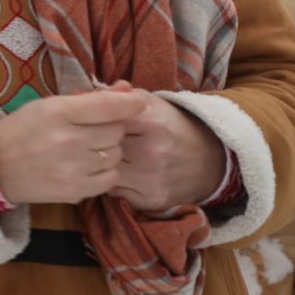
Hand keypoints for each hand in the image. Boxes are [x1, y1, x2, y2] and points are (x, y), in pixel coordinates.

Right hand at [0, 88, 153, 204]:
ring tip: (88, 147)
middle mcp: (68, 140)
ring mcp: (73, 168)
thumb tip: (127, 90)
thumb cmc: (22, 128)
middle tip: (94, 128)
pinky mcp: (76, 191)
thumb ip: (89, 99)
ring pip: (115, 154)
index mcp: (57, 112)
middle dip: (111, 127)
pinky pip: (111, 178)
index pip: (108, 106)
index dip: (129, 103)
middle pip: (116, 131)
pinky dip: (105, 171)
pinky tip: (88, 165)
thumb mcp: (49, 105)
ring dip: (108, 149)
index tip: (137, 101)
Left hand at [103, 79, 227, 212]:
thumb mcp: (151, 103)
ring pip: (105, 171)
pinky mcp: (152, 201)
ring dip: (101, 165)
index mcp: (152, 123)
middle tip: (93, 141)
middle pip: (102, 147)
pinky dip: (112, 183)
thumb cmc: (172, 126)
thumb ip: (120, 96)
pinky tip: (121, 173)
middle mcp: (152, 153)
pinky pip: (114, 192)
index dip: (95, 121)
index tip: (93, 122)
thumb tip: (83, 93)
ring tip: (105, 157)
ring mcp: (152, 179)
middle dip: (94, 144)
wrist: (210, 161)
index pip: (105, 121)